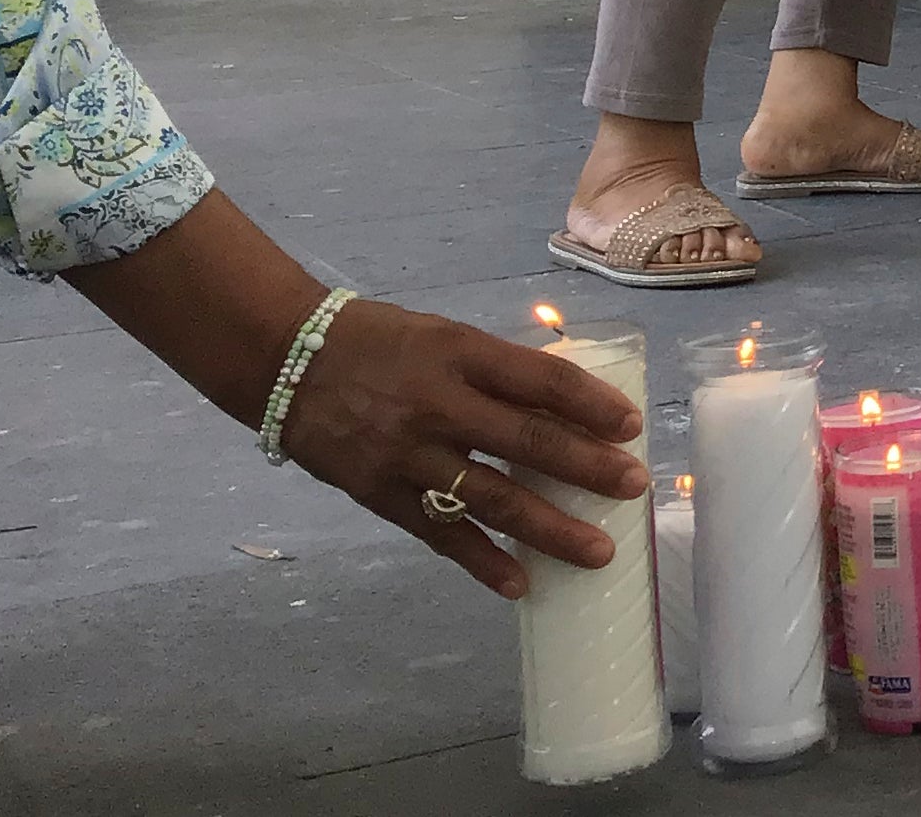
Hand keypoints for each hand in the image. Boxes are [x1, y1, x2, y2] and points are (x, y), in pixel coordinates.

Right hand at [279, 300, 648, 599]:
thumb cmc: (382, 342)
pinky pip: (439, 534)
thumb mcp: (446, 337)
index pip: (541, 379)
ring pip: (490, 498)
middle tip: (634, 488)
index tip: (632, 426)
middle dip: (587, 468)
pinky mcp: (379, 495)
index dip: (591, 404)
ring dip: (549, 529)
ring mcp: (407, 455)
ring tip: (597, 552)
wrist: (286, 360)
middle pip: (526, 441)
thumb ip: (498, 371)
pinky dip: (482, 562)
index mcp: (461, 354)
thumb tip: (568, 407)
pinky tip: (519, 583)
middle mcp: (437, 404)